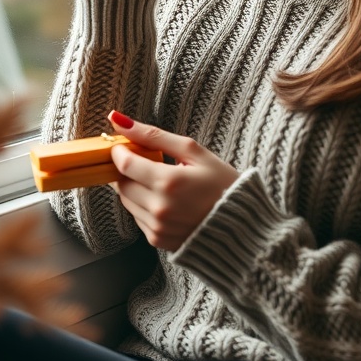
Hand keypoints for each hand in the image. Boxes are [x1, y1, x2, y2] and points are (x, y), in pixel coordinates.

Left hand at [108, 111, 239, 249]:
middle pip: (122, 184)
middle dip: (128, 171)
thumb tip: (118, 120)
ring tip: (160, 181)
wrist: (241, 223)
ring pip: (127, 202)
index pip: (124, 164)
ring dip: (135, 188)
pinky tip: (166, 201)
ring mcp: (158, 227)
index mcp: (168, 182)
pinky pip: (138, 218)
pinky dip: (145, 206)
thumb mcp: (193, 151)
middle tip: (144, 162)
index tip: (123, 146)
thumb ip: (154, 136)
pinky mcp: (158, 240)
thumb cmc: (221, 183)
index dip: (119, 152)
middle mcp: (159, 208)